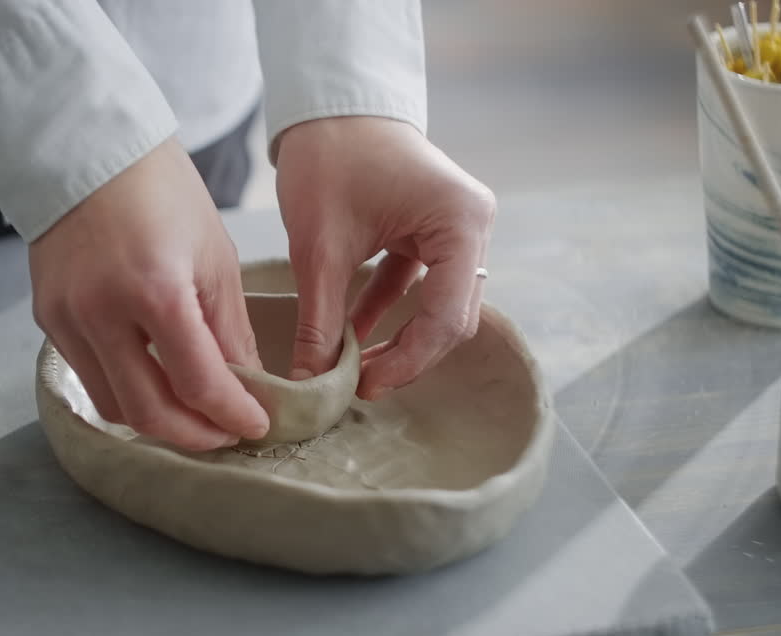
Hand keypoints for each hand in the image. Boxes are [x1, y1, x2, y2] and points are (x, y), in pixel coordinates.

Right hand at [29, 139, 269, 450]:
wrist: (86, 148)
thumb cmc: (161, 192)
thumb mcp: (214, 257)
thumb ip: (229, 330)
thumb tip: (247, 388)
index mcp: (156, 292)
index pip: (199, 384)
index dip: (232, 416)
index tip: (257, 426)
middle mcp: (103, 313)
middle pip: (149, 413)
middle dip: (194, 436)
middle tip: (225, 435)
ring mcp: (67, 319)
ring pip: (113, 406)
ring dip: (157, 421)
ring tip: (192, 414)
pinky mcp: (47, 318)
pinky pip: (89, 376)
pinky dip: (125, 390)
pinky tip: (153, 382)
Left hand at [275, 117, 495, 400]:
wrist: (328, 104)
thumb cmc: (329, 158)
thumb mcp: (319, 248)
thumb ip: (318, 321)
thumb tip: (308, 385)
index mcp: (461, 223)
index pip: (447, 317)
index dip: (407, 361)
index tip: (363, 387)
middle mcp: (473, 225)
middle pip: (452, 317)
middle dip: (407, 355)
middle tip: (359, 385)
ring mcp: (457, 227)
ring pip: (439, 305)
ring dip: (399, 336)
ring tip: (353, 369)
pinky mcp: (434, 229)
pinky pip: (419, 283)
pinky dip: (388, 308)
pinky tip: (352, 334)